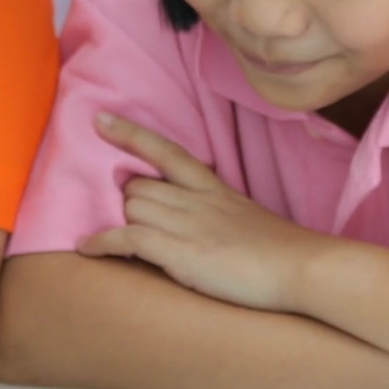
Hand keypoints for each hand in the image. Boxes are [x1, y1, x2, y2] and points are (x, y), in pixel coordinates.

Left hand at [78, 113, 330, 312]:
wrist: (302, 267)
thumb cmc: (282, 253)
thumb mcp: (248, 220)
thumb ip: (221, 215)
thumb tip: (202, 224)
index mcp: (215, 190)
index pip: (168, 151)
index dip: (132, 135)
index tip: (101, 120)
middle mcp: (196, 200)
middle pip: (140, 185)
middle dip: (125, 200)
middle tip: (122, 219)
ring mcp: (188, 224)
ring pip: (133, 205)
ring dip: (116, 220)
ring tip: (104, 238)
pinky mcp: (181, 251)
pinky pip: (128, 237)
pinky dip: (103, 241)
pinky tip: (86, 248)